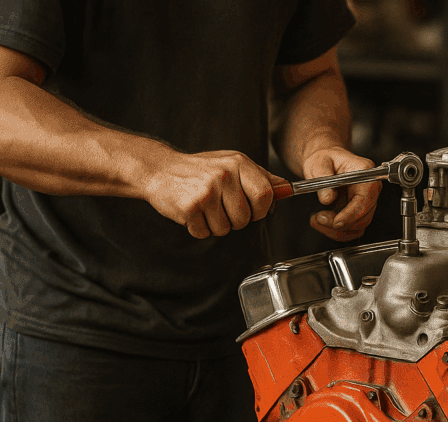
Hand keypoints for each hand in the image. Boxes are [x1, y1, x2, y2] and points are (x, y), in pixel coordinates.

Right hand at [143, 150, 284, 238]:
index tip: (252, 209)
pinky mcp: (189, 207)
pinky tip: (192, 212)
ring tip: (205, 207)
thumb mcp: (233, 165)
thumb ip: (262, 177)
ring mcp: (206, 191)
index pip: (266, 195)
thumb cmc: (201, 170)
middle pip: (245, 218)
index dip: (261, 209)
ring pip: (225, 229)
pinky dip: (199, 228)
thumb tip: (287, 189)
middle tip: (220, 206)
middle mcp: (224, 175)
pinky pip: (205, 232)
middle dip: (235, 220)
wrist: (159, 169)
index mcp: (238, 163)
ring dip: (215, 225)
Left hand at [302, 147, 380, 240]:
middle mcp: (370, 188)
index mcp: (364, 172)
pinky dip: (338, 232)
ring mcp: (366, 202)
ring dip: (338, 230)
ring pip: (359, 226)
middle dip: (341, 223)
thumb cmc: (325, 160)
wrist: (325, 163)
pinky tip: (324, 223)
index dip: (352, 214)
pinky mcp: (360, 212)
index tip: (337, 222)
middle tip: (319, 217)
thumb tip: (328, 198)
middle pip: (364, 216)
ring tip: (318, 219)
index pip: (366, 199)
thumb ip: (323, 177)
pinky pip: (354, 230)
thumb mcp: (318, 163)